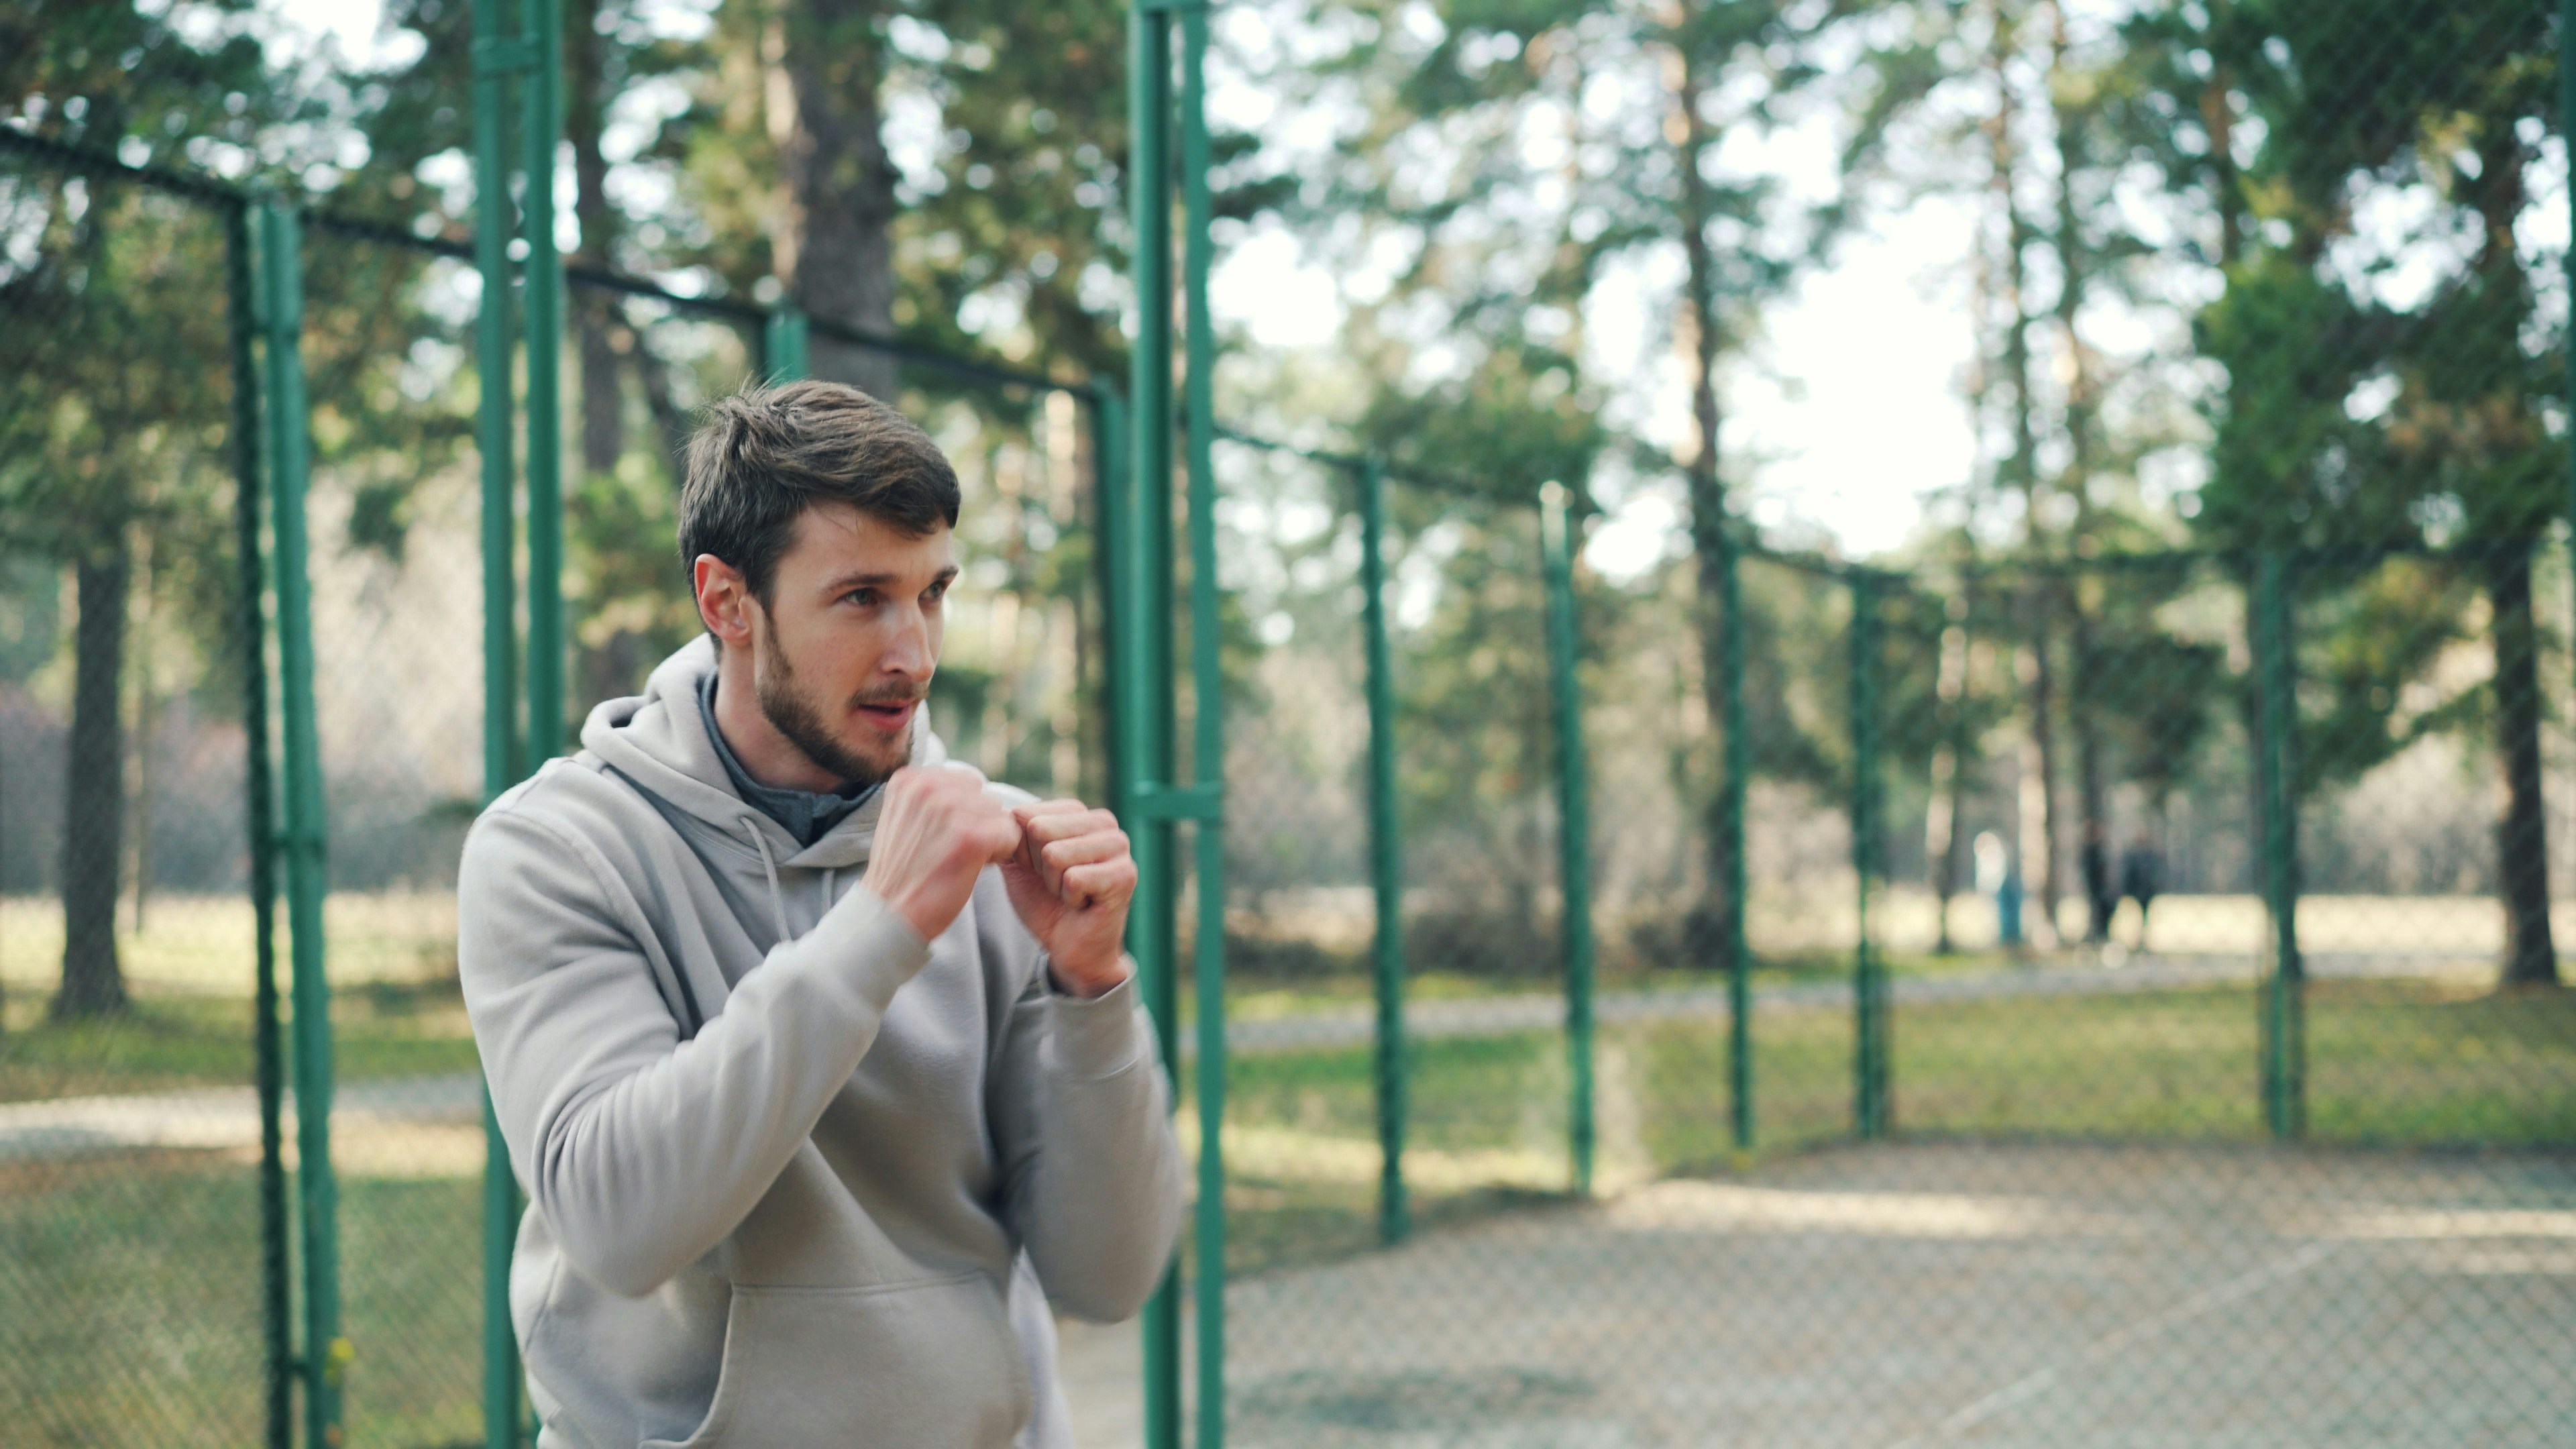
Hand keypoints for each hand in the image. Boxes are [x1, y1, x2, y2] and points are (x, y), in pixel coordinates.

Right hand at [865, 767, 1023, 943]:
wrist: (890, 915)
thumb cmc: (903, 873)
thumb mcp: (905, 818)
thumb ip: (933, 797)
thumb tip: (975, 787)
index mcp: (911, 778)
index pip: (965, 783)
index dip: (964, 813)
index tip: (942, 838)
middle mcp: (929, 786)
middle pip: (985, 797)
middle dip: (979, 823)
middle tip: (952, 852)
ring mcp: (950, 809)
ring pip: (999, 816)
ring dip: (989, 839)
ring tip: (958, 860)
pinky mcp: (971, 836)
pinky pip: (1010, 836)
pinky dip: (1000, 855)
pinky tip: (972, 868)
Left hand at [1000, 799, 1135, 997]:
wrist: (1070, 947)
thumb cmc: (1046, 902)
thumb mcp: (1018, 863)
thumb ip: (1008, 835)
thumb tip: (1001, 815)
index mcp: (1077, 812)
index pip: (1025, 814)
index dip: (1020, 850)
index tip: (1039, 870)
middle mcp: (1104, 821)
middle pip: (1039, 830)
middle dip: (1037, 866)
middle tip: (1057, 883)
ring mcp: (1119, 846)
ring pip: (1055, 854)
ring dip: (1054, 884)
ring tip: (1070, 892)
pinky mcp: (1125, 874)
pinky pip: (1073, 879)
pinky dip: (1070, 898)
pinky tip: (1084, 903)